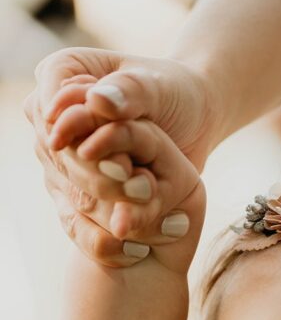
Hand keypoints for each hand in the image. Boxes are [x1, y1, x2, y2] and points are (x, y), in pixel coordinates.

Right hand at [24, 47, 216, 263]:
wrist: (192, 122)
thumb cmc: (174, 93)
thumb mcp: (159, 87)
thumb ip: (130, 92)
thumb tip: (98, 102)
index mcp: (64, 72)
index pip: (50, 104)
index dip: (73, 131)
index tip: (109, 156)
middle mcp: (52, 115)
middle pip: (57, 153)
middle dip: (98, 175)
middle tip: (142, 190)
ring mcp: (59, 156)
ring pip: (68, 189)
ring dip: (106, 208)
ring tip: (148, 216)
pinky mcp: (73, 190)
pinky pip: (76, 219)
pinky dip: (105, 234)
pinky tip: (137, 248)